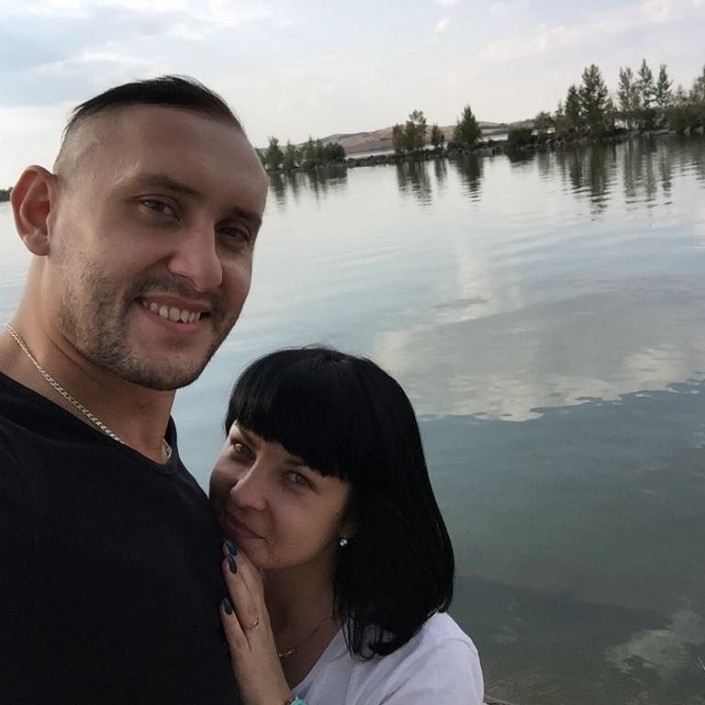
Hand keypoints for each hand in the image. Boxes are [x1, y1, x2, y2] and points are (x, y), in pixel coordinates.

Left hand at [220, 544, 291, 704]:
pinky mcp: (246, 661)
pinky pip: (238, 640)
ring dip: (237, 584)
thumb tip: (235, 590)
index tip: (236, 537)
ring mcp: (254, 642)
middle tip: (229, 539)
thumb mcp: (256, 635)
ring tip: (226, 562)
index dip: (246, 561)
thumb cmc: (261, 668)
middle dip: (241, 564)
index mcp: (260, 618)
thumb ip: (248, 613)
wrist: (274, 703)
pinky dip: (232, 623)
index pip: (255, 584)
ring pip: (246, 608)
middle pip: (252, 589)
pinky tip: (224, 608)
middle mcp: (259, 625)